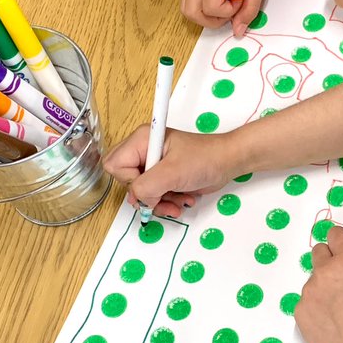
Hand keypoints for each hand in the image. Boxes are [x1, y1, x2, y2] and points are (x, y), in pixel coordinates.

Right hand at [103, 126, 241, 218]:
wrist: (227, 163)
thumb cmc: (204, 159)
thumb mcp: (173, 173)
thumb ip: (147, 186)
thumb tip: (138, 200)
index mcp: (141, 140)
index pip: (115, 165)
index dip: (131, 180)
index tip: (152, 183)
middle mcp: (144, 151)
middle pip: (126, 181)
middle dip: (146, 195)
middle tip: (164, 195)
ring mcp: (153, 165)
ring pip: (141, 193)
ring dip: (160, 202)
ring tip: (179, 200)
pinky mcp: (163, 178)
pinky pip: (153, 197)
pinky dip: (167, 202)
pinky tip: (183, 199)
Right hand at [181, 0, 272, 37]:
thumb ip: (250, 8)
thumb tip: (237, 32)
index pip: (211, 8)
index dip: (229, 11)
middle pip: (192, 12)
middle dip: (213, 20)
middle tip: (232, 9)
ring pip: (187, 9)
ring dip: (207, 16)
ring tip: (226, 5)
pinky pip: (191, 0)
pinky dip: (204, 8)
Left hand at [294, 226, 342, 342]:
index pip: (336, 234)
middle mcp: (323, 273)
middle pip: (320, 252)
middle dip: (333, 259)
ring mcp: (309, 294)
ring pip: (314, 279)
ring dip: (326, 284)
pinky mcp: (301, 314)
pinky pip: (307, 302)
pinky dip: (318, 306)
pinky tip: (336, 320)